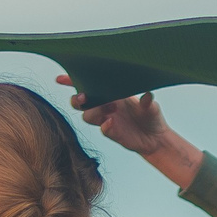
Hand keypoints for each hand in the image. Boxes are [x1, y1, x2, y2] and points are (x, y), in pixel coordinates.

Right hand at [62, 76, 201, 188]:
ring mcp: (107, 119)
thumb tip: (147, 97)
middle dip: (77, 99)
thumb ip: (147, 102)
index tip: (60, 78)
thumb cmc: (151, 117)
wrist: (156, 138)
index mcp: (111, 93)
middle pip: (81, 102)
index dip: (72, 81)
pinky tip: (110, 123)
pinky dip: (105, 126)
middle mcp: (105, 106)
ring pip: (88, 116)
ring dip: (94, 111)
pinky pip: (103, 129)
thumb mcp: (152, 107)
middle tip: (84, 96)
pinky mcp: (112, 133)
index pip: (89, 85)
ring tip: (111, 109)